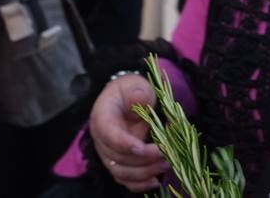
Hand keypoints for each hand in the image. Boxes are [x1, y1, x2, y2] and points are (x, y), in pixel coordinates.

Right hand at [90, 74, 167, 191]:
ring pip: (122, 172)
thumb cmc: (131, 91)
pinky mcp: (119, 164)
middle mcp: (102, 140)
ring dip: (145, 172)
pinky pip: (125, 180)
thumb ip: (137, 91)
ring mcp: (109, 155)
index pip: (108, 135)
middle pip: (117, 158)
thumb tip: (139, 98)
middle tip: (166, 152)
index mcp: (101, 118)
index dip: (124, 144)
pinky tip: (156, 180)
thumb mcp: (135, 85)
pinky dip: (139, 184)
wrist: (127, 98)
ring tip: (167, 162)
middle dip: (143, 159)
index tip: (142, 147)